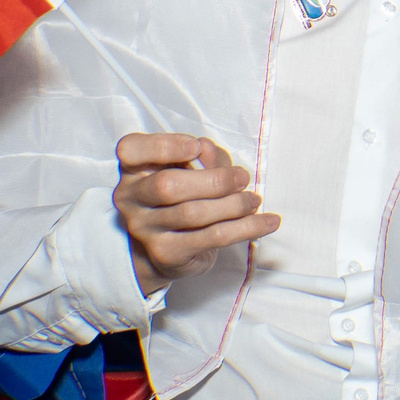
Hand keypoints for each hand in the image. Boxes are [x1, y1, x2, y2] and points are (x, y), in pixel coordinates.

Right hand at [112, 133, 279, 295]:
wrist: (163, 252)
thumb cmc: (179, 200)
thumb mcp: (187, 171)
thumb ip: (201, 156)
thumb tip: (209, 149)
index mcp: (133, 170)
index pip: (130, 150)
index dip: (164, 146)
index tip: (196, 146)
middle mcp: (131, 199)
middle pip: (167, 186)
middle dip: (214, 180)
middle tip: (242, 178)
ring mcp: (145, 228)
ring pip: (193, 213)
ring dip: (234, 204)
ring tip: (254, 200)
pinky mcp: (167, 253)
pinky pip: (213, 237)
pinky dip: (247, 227)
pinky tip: (268, 222)